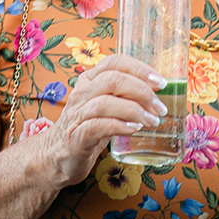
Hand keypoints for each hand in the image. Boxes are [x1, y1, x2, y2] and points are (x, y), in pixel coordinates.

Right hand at [38, 54, 165, 187]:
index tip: (160, 83)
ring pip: (105, 103)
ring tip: (152, 121)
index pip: (115, 62)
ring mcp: (77, 115)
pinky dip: (119, 126)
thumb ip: (125, 96)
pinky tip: (134, 129)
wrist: (57, 156)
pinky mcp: (77, 137)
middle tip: (160, 107)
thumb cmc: (87, 129)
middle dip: (142, 91)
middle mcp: (82, 93)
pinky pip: (98, 126)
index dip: (140, 69)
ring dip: (134, 110)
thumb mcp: (106, 106)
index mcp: (90, 80)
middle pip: (113, 80)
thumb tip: (159, 94)